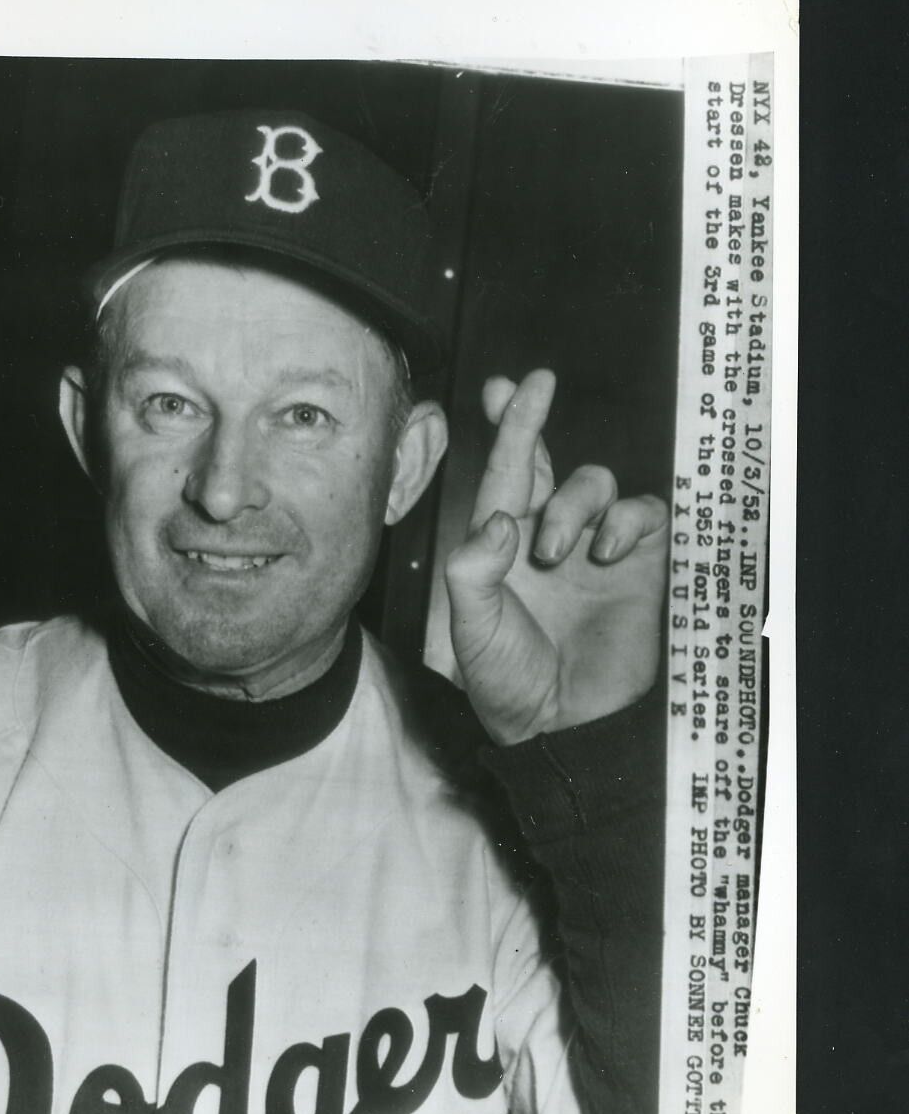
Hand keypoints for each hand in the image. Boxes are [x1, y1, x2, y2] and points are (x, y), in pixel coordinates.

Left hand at [445, 370, 667, 744]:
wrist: (564, 728)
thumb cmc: (510, 681)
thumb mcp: (472, 628)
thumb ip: (473, 570)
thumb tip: (500, 518)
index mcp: (501, 547)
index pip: (502, 476)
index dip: (507, 427)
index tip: (505, 385)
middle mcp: (546, 539)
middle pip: (544, 463)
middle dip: (533, 421)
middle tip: (533, 388)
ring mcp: (595, 550)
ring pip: (592, 483)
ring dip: (573, 503)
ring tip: (557, 552)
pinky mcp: (639, 566)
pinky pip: (641, 514)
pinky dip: (624, 519)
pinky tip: (604, 551)